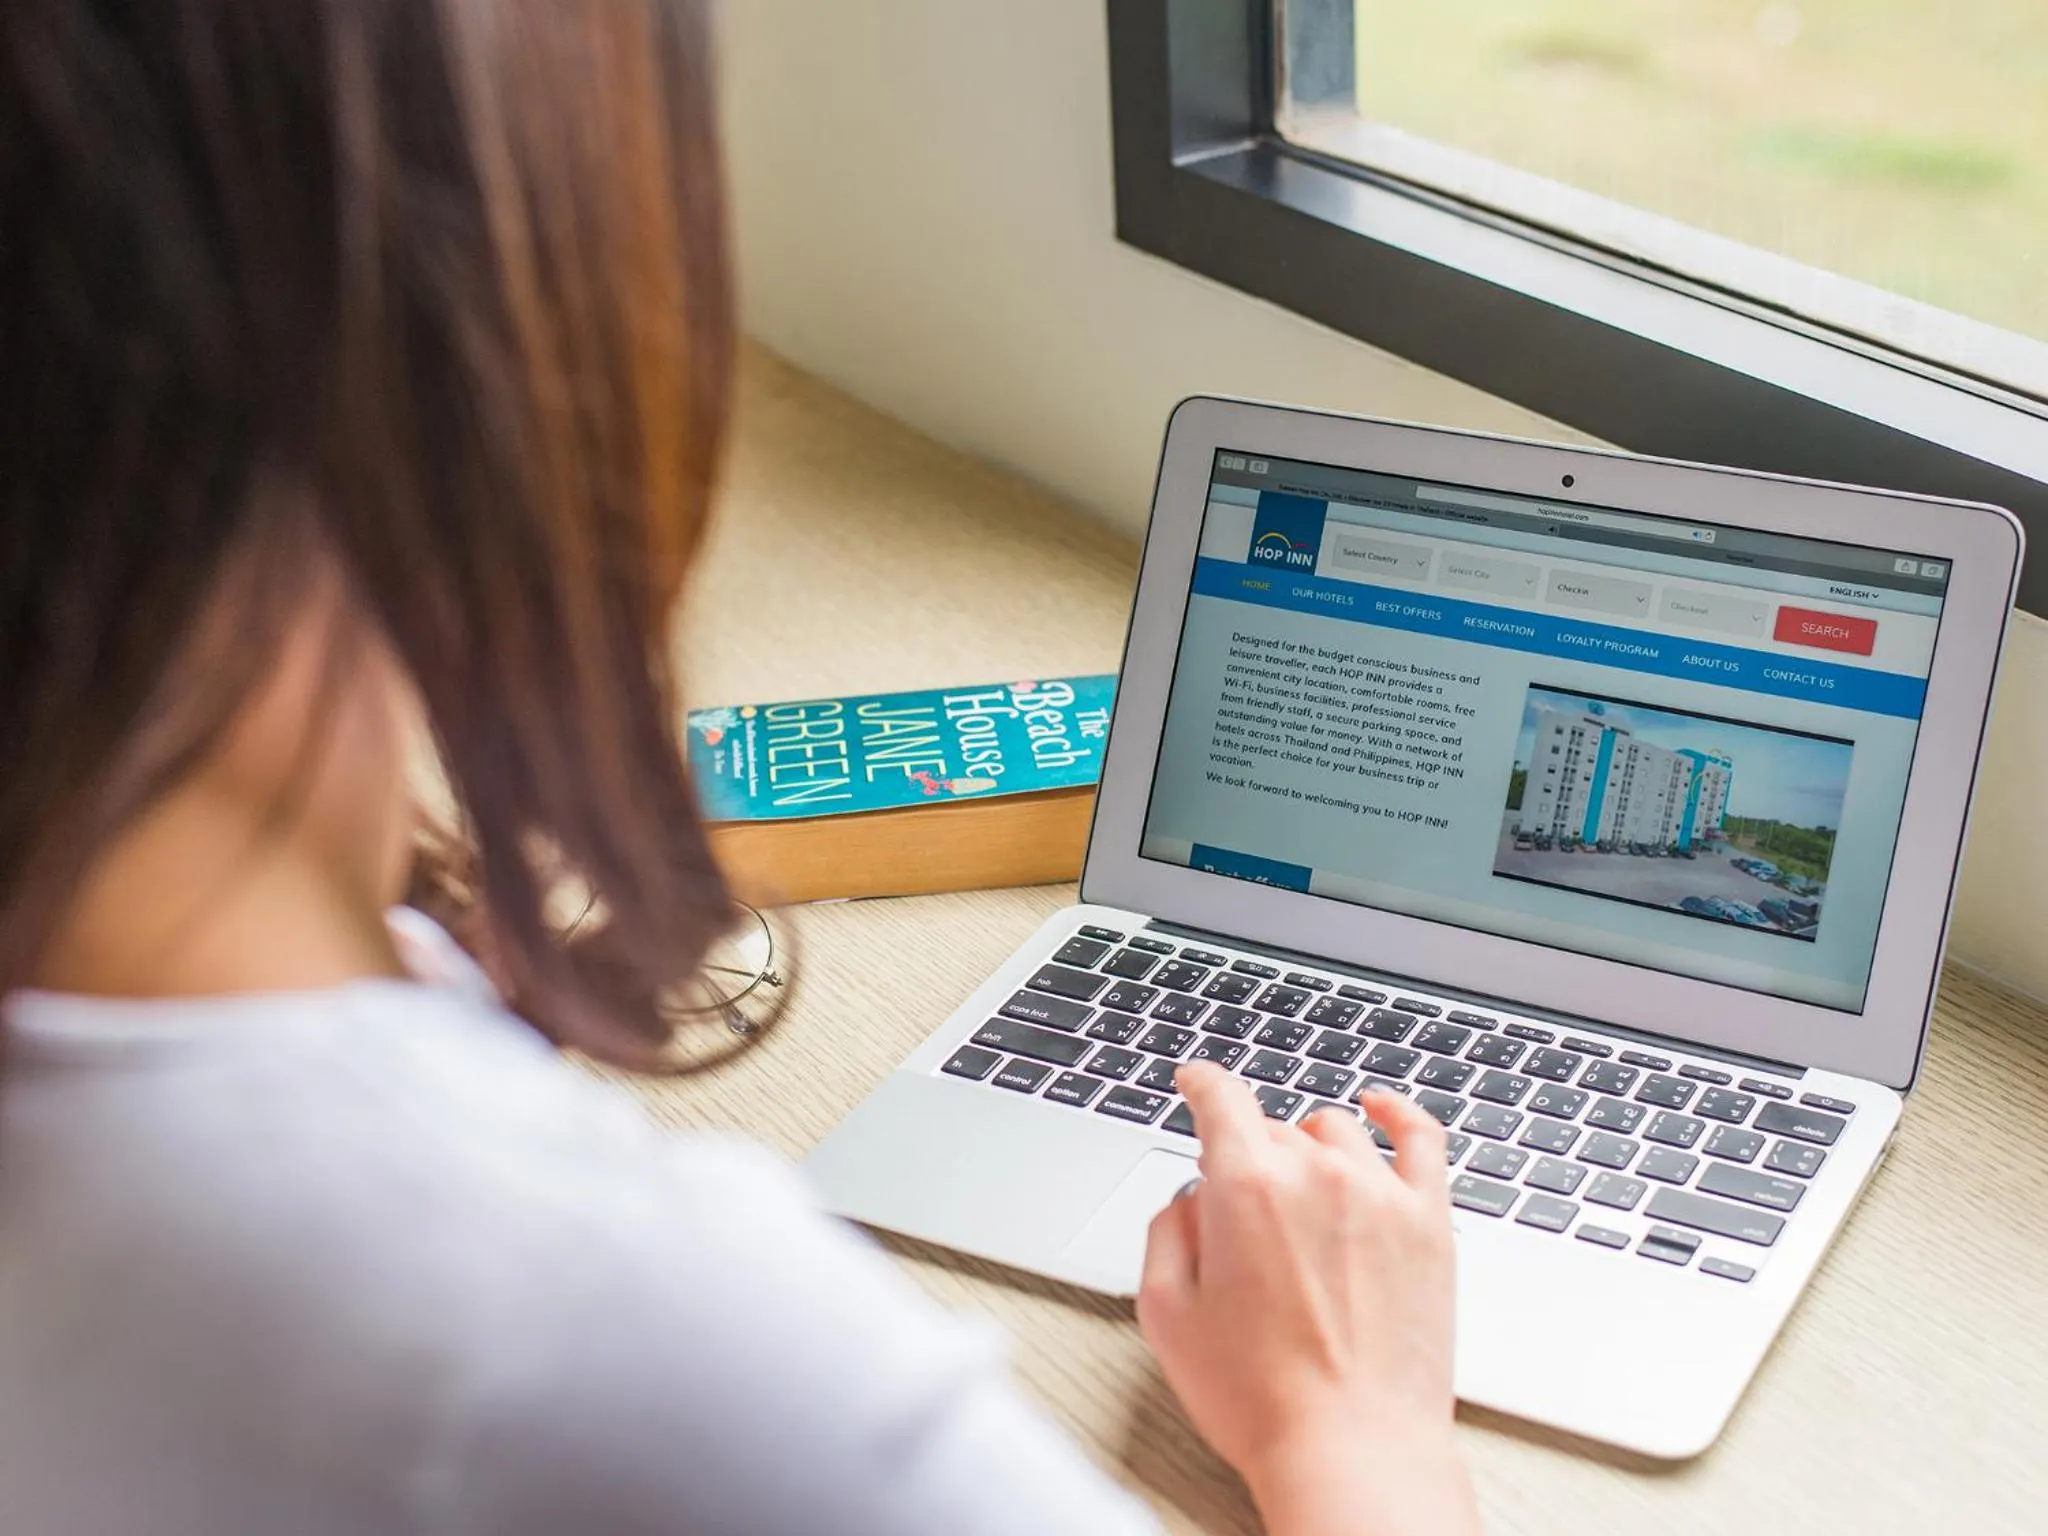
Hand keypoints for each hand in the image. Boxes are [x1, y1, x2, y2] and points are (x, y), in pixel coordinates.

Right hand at [1136, 1065, 1479, 1535]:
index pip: (1220, 1098)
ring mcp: (1382, 1193)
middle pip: (1273, 1128)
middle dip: (1249, 1156)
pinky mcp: (1430, 1222)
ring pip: (1335, 1132)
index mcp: (1245, 1186)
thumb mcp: (1167, 1315)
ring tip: (1301, 1192)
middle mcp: (1316, 1174)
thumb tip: (1189, 1202)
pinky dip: (1398, 1112)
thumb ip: (1167, 1235)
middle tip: (1241, 1214)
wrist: (1352, 1452)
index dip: (1200, 1082)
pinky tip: (1383, 1109)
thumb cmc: (1262, 1398)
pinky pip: (1421, 1136)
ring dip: (1310, 1149)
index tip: (1195, 1082)